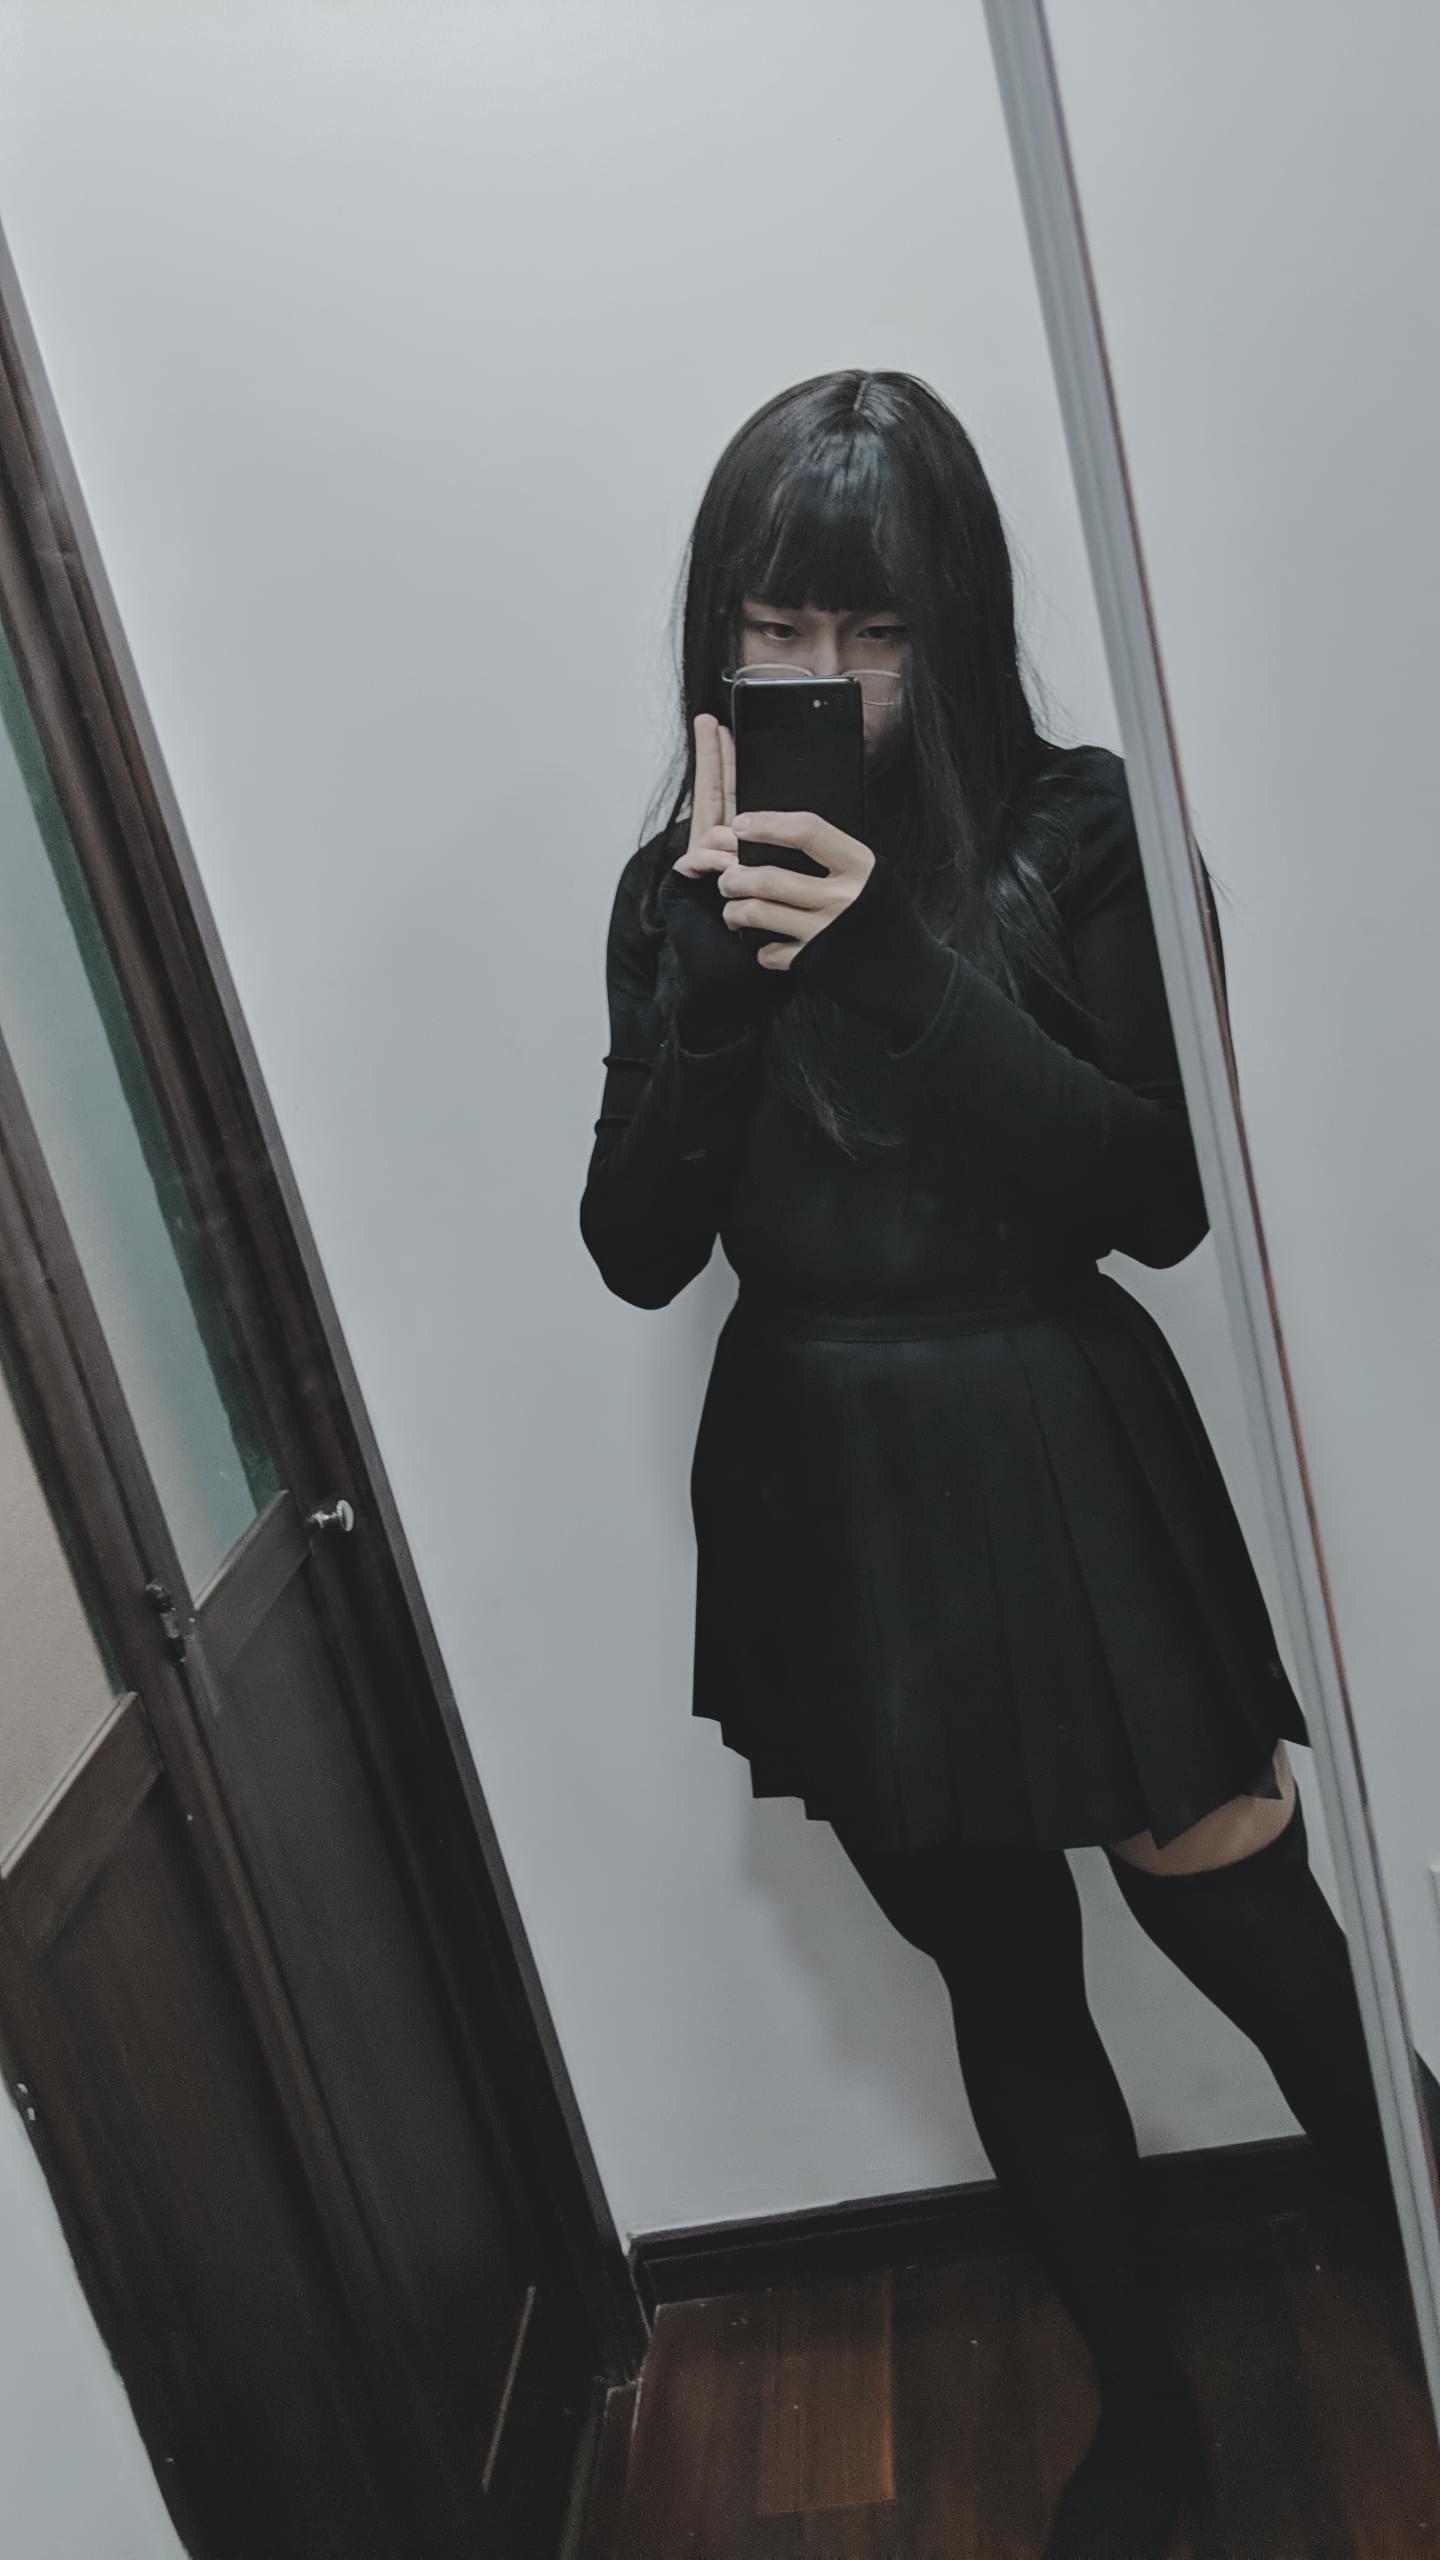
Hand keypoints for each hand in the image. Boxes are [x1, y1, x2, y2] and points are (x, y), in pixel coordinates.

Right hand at [659, 714, 786, 1045]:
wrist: (732, 985)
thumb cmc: (764, 942)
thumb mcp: (782, 891)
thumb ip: (776, 857)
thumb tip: (780, 824)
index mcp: (737, 850)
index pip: (729, 796)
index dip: (722, 762)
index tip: (719, 726)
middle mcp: (714, 854)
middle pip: (712, 796)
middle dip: (711, 758)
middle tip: (709, 721)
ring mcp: (697, 870)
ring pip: (715, 832)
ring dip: (730, 843)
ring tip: (739, 868)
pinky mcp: (685, 887)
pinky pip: (703, 859)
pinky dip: (717, 864)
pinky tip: (725, 874)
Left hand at [717, 810, 876, 968]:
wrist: (912, 974)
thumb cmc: (887, 920)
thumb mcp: (874, 878)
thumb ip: (838, 860)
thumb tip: (783, 838)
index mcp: (860, 866)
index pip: (808, 831)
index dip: (768, 824)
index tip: (741, 825)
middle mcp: (843, 897)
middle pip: (770, 878)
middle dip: (735, 877)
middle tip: (727, 878)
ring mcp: (827, 932)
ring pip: (760, 913)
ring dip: (735, 911)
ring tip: (732, 910)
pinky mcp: (816, 963)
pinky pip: (770, 953)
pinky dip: (760, 949)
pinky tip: (763, 945)